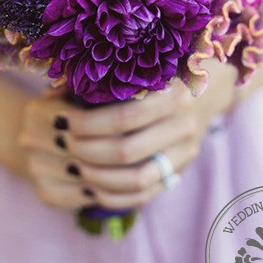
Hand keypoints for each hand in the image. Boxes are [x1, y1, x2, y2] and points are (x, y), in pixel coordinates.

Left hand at [16, 59, 236, 212]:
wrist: (207, 89)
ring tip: (71, 166)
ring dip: (97, 177)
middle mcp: (184, 125)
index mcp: (174, 93)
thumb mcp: (141, 66)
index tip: (60, 119)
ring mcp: (185, 153)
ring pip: (137, 179)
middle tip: (60, 144)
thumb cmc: (161, 71)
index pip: (125, 116)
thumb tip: (54, 91)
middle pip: (127, 150)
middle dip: (87, 150)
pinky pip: (144, 196)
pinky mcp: (180, 172)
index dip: (88, 122)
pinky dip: (114, 195)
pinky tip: (89, 187)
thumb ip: (104, 76)